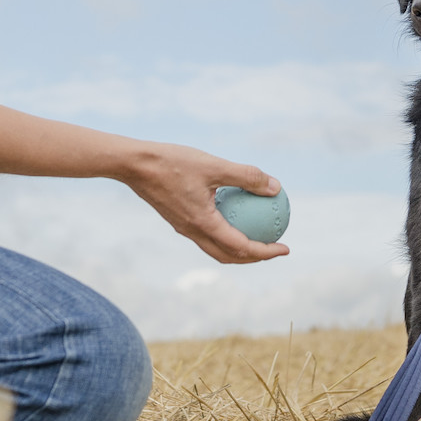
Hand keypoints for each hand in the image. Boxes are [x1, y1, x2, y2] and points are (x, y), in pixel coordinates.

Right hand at [119, 142, 289, 264]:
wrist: (134, 164)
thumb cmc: (173, 162)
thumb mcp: (214, 165)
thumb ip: (246, 176)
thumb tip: (275, 187)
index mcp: (203, 224)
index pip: (242, 248)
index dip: (266, 251)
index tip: (285, 248)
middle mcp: (193, 232)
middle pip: (229, 256)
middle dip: (254, 258)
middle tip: (275, 247)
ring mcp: (183, 227)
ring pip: (215, 248)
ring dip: (238, 248)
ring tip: (256, 235)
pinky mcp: (177, 219)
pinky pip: (206, 234)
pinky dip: (224, 233)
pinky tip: (232, 213)